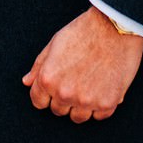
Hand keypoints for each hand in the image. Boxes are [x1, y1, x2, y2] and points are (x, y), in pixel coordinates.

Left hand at [22, 6, 142, 122]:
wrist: (115, 25)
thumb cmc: (84, 30)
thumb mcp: (55, 43)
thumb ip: (39, 66)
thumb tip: (27, 82)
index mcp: (48, 79)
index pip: (38, 102)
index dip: (46, 94)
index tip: (57, 85)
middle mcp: (65, 93)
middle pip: (58, 110)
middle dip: (64, 98)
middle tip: (77, 80)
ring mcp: (86, 101)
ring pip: (78, 117)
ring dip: (82, 105)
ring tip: (90, 84)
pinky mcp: (107, 103)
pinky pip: (99, 116)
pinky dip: (100, 105)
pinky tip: (104, 87)